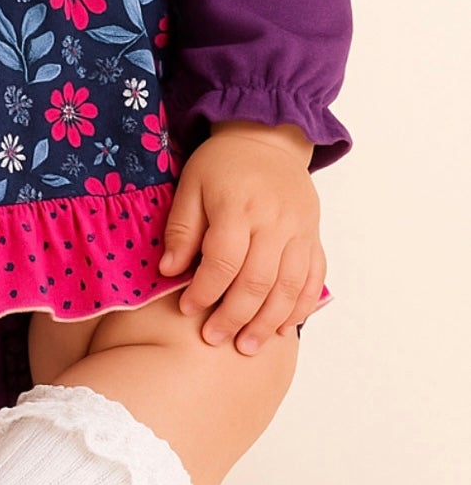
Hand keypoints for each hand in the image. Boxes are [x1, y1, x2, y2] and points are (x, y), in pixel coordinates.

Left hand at [156, 125, 325, 354]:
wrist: (267, 138)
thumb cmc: (222, 164)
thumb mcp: (191, 185)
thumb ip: (182, 228)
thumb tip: (170, 271)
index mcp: (238, 206)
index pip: (223, 260)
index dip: (204, 290)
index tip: (187, 309)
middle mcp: (274, 221)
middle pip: (258, 280)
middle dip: (235, 315)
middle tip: (215, 338)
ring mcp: (299, 231)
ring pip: (289, 286)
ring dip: (269, 322)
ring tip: (248, 346)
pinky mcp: (314, 237)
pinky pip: (313, 279)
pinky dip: (300, 307)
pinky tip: (283, 328)